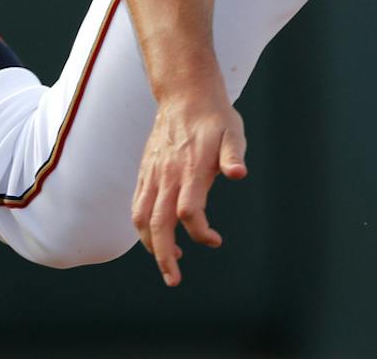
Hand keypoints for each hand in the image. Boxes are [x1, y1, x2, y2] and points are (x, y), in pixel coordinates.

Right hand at [131, 87, 247, 286]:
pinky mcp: (145, 173)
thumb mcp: (233, 133)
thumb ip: (234, 156)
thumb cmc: (214, 118)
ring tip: (168, 262)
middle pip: (158, 223)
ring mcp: (153, 174)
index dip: (200, 232)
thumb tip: (239, 174)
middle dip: (164, 256)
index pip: (188, 211)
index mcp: (191, 169)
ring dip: (151, 245)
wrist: (185, 96)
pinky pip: (137, 205)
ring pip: (142, 218)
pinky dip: (143, 227)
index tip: (215, 240)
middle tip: (174, 280)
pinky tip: (157, 237)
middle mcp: (167, 175)